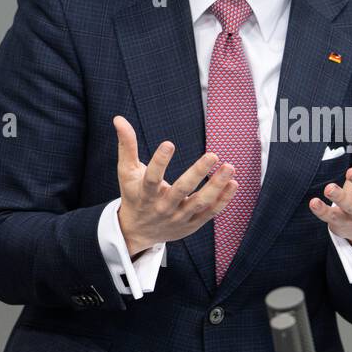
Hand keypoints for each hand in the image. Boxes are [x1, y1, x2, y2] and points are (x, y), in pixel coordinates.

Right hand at [113, 116, 237, 255]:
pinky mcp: (192, 224)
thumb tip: (118, 119)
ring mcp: (178, 217)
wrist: (138, 232)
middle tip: (213, 155)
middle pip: (180, 191)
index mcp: (145, 194)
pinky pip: (210, 213)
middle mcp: (162, 207)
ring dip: (216, 186)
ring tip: (229, 167)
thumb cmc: (134, 196)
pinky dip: (223, 200)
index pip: (151, 178)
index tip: (169, 143)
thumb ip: (126, 146)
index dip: (159, 162)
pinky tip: (233, 183)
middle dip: (197, 173)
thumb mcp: (126, 172)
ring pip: (199, 203)